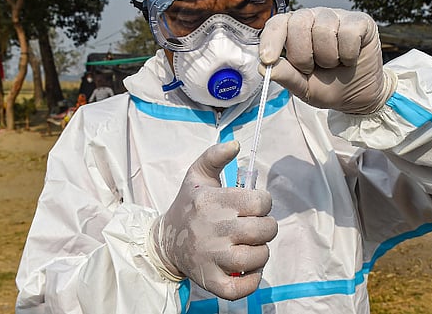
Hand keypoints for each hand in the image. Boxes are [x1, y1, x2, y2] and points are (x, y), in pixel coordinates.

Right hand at [148, 141, 277, 299]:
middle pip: (264, 230)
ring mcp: (210, 257)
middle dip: (266, 228)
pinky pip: (241, 287)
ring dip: (261, 253)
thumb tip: (236, 144)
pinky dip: (252, 280)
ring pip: (257, 257)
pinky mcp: (209, 280)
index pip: (260, 202)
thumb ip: (216, 155)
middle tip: (255, 228)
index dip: (264, 203)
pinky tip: (248, 268)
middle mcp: (212, 229)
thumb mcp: (197, 175)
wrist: (165, 241)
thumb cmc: (188, 206)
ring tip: (252, 247)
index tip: (255, 207)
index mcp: (212, 201)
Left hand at [258, 7, 395, 113]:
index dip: (271, 40)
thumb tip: (263, 67)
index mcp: (292, 30)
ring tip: (334, 64)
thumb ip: (285, 76)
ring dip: (328, 58)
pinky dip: (348, 54)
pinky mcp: (359, 21)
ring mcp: (336, 16)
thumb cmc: (328, 86)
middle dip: (303, 56)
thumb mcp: (303, 87)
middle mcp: (312, 17)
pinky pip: (348, 33)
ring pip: (324, 30)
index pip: (276, 24)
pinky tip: (350, 58)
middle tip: (313, 69)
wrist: (360, 94)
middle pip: (298, 25)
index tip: (267, 59)